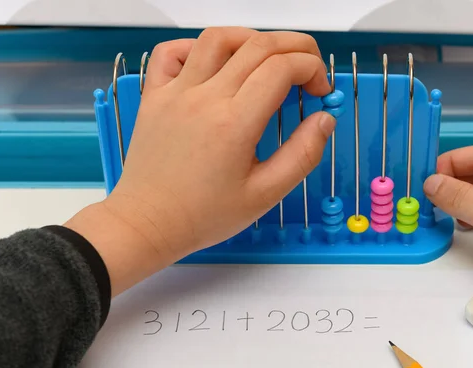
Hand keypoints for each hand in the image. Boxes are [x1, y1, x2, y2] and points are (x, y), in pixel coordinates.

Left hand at [65, 28, 334, 294]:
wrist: (147, 225)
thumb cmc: (203, 216)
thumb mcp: (264, 195)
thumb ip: (302, 155)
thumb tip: (325, 120)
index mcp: (234, 123)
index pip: (282, 68)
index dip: (312, 69)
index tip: (320, 91)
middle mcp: (204, 98)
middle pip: (258, 45)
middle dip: (296, 48)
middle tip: (308, 70)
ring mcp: (175, 93)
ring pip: (217, 38)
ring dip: (252, 39)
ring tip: (268, 60)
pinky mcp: (154, 96)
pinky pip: (171, 52)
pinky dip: (197, 47)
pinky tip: (215, 66)